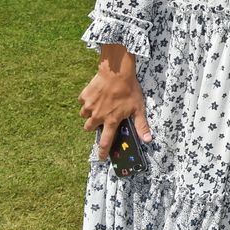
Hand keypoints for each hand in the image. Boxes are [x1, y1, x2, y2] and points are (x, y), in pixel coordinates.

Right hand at [78, 44, 151, 158]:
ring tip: (100, 106)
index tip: (101, 157)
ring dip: (90, 113)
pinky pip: (82, 102)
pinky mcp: (84, 96)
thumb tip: (147, 140)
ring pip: (83, 115)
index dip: (102, 151)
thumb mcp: (139, 108)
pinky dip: (88, 100)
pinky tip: (97, 95)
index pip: (105, 141)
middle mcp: (97, 115)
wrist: (117, 72)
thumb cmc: (129, 90)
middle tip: (101, 119)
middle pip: (88, 128)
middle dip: (93, 127)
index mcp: (111, 120)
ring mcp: (89, 106)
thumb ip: (141, 125)